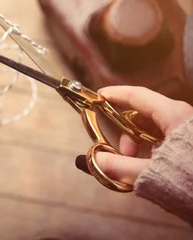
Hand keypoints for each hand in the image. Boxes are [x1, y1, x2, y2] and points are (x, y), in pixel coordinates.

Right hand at [75, 86, 192, 183]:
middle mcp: (182, 117)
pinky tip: (151, 168)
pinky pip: (167, 139)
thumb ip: (118, 166)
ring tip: (136, 166)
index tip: (98, 96)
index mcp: (173, 115)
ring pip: (155, 129)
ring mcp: (189, 131)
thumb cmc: (192, 179)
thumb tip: (90, 160)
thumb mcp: (151, 172)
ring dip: (139, 144)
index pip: (138, 96)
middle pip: (144, 115)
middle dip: (127, 133)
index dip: (115, 94)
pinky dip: (153, 149)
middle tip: (122, 154)